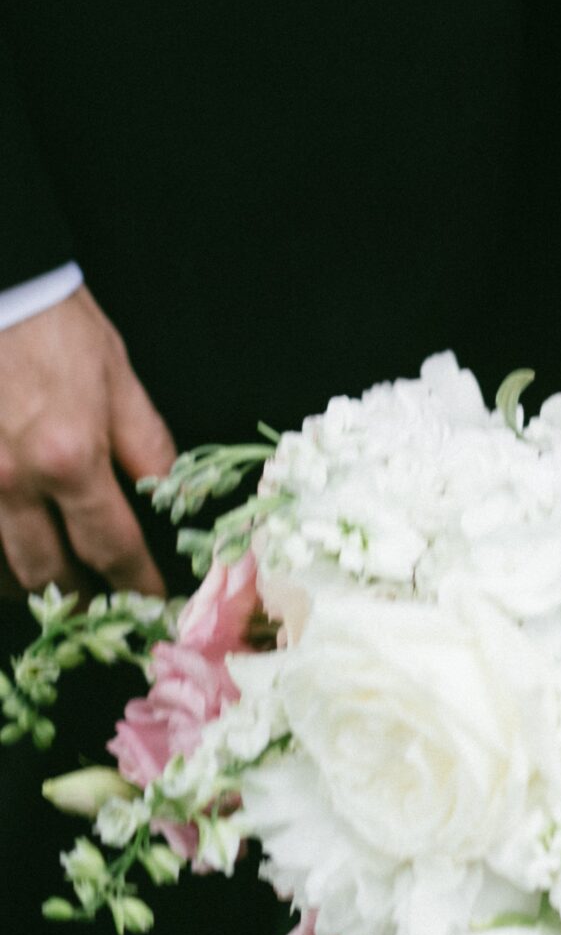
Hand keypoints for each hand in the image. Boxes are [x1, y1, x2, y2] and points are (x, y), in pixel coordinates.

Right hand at [0, 287, 176, 596]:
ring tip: (54, 591)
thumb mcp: (119, 379)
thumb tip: (169, 496)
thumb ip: (147, 445)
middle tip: (101, 608)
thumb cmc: (54, 327)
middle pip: (48, 572)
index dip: (135, 584)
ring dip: (29, 587)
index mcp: (69, 458)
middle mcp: (13, 481)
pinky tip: (8, 566)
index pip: (112, 547)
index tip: (150, 602)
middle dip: (80, 600)